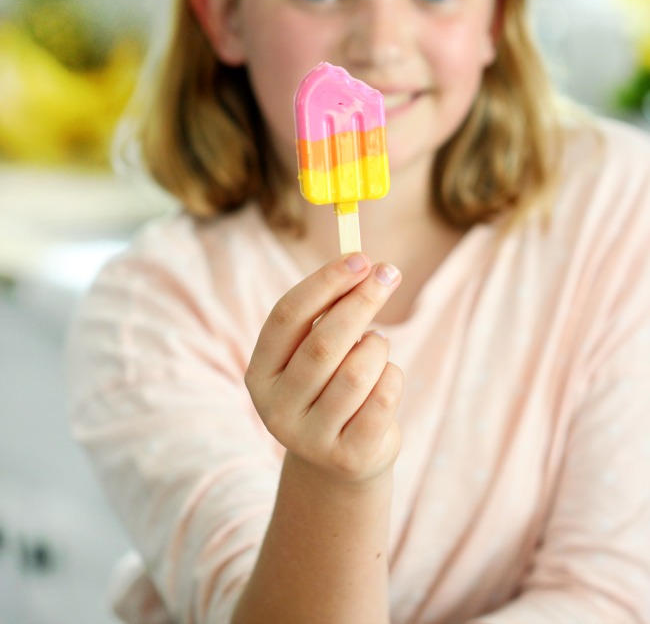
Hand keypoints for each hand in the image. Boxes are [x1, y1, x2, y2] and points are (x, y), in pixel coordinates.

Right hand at [245, 253, 403, 483]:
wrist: (338, 460)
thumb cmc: (329, 385)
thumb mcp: (316, 349)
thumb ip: (330, 312)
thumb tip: (366, 267)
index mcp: (259, 372)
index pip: (286, 316)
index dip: (325, 282)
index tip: (360, 257)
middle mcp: (275, 408)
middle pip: (323, 343)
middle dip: (361, 301)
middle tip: (388, 274)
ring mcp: (309, 438)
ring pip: (357, 373)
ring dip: (377, 346)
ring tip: (377, 344)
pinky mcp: (347, 458)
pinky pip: (382, 400)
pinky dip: (392, 376)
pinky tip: (385, 376)